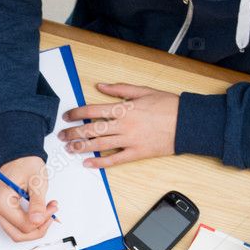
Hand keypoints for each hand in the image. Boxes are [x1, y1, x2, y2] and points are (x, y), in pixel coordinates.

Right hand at [0, 156, 56, 241]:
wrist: (18, 155)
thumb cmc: (26, 164)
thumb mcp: (37, 183)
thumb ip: (37, 204)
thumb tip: (37, 221)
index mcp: (1, 201)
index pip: (24, 226)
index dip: (43, 220)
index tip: (52, 207)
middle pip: (18, 234)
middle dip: (38, 228)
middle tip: (51, 213)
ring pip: (17, 233)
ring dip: (34, 227)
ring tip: (46, 211)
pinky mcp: (1, 211)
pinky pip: (15, 225)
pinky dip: (29, 223)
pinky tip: (39, 212)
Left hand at [58, 82, 177, 167]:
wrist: (188, 123)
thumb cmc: (168, 106)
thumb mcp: (143, 91)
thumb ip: (120, 89)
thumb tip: (101, 86)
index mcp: (124, 108)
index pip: (92, 110)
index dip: (76, 114)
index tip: (66, 116)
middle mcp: (124, 125)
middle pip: (91, 129)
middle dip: (73, 133)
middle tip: (62, 135)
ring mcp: (129, 141)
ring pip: (99, 145)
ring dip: (81, 147)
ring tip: (69, 149)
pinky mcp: (137, 153)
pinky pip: (114, 160)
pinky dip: (100, 163)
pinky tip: (88, 164)